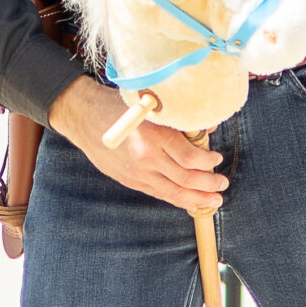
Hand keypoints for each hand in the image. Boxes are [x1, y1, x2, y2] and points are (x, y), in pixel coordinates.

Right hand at [47, 77, 227, 213]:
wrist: (82, 116)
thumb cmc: (117, 105)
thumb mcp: (148, 105)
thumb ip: (177, 119)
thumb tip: (207, 127)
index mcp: (153, 136)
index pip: (189, 158)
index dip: (207, 162)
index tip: (217, 159)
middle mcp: (146, 158)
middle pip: (185, 179)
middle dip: (208, 185)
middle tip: (222, 185)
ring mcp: (136, 173)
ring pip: (173, 193)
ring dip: (197, 199)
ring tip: (214, 201)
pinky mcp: (129, 180)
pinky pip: (158, 194)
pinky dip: (176, 199)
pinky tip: (189, 200)